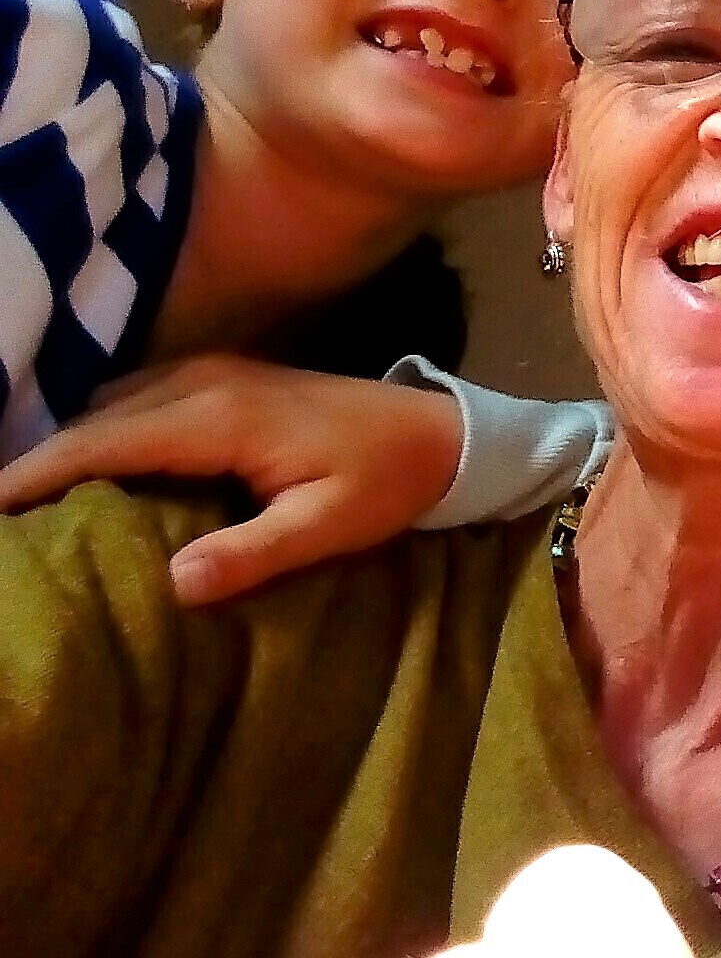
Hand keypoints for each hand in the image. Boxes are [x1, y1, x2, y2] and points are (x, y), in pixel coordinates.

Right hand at [0, 355, 464, 605]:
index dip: (33, 475)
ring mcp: (211, 373)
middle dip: (36, 467)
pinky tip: (88, 481)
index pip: (100, 443)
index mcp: (219, 416)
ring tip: (29, 511)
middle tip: (1, 526)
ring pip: (109, 407)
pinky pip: (137, 403)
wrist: (440, 431)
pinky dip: (101, 436)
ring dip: (68, 450)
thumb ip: (255, 552)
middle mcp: (202, 381)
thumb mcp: (330, 525)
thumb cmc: (388, 481)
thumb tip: (176, 584)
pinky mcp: (221, 379)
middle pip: (92, 422)